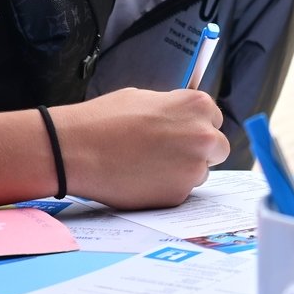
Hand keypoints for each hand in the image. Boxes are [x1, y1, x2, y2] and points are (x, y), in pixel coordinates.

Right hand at [53, 88, 228, 209]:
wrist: (75, 150)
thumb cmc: (104, 119)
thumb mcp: (145, 98)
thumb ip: (173, 108)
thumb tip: (184, 118)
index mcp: (198, 106)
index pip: (214, 119)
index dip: (196, 127)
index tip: (181, 133)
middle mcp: (204, 136)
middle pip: (218, 148)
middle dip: (200, 152)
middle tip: (170, 153)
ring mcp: (193, 168)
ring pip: (200, 173)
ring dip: (183, 171)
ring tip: (147, 165)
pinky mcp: (178, 195)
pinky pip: (180, 192)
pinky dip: (165, 189)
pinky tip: (140, 179)